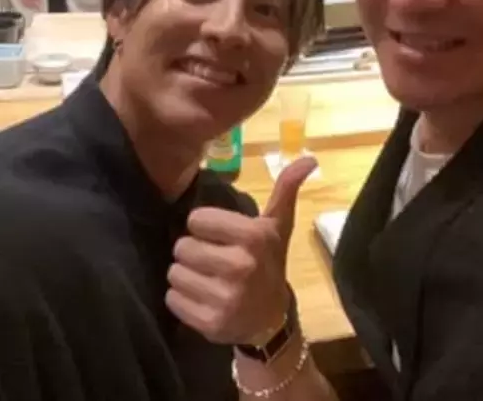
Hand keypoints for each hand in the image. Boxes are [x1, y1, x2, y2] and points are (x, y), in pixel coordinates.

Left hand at [166, 155, 316, 344]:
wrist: (270, 319)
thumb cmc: (270, 262)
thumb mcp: (278, 225)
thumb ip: (286, 188)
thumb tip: (310, 158)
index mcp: (254, 236)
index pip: (197, 220)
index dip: (204, 226)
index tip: (218, 235)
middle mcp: (240, 266)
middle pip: (182, 247)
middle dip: (193, 251)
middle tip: (212, 259)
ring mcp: (225, 298)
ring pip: (175, 273)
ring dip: (185, 275)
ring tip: (206, 278)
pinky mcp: (210, 323)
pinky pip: (172, 300)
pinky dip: (181, 299)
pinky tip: (202, 298)